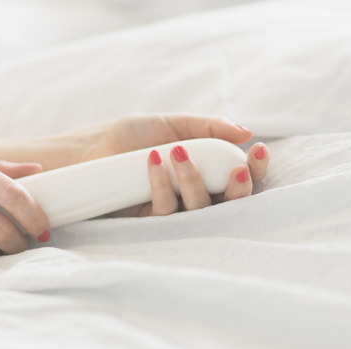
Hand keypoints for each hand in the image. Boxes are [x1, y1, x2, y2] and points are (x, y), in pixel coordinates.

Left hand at [79, 114, 269, 216]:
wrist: (93, 148)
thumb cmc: (134, 136)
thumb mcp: (175, 124)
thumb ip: (210, 128)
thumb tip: (245, 132)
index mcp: (210, 169)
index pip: (243, 174)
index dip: (256, 167)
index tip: (257, 151)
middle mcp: (199, 193)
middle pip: (232, 201)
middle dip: (240, 187)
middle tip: (236, 170)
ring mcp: (178, 209)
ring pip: (202, 209)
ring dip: (196, 181)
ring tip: (179, 153)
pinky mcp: (153, 221)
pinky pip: (168, 212)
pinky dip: (163, 186)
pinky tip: (154, 162)